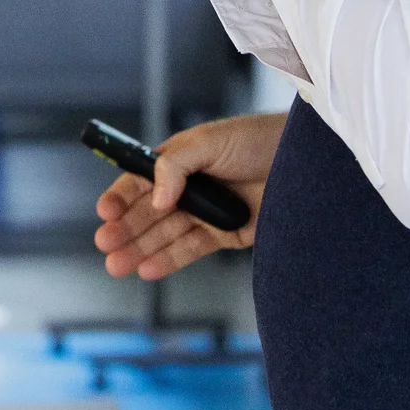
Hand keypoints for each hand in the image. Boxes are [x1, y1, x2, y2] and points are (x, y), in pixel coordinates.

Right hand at [93, 113, 284, 280]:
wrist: (304, 165)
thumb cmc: (257, 140)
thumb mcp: (208, 142)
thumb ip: (174, 166)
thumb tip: (155, 199)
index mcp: (179, 160)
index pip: (140, 180)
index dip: (121, 196)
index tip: (105, 212)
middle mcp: (189, 187)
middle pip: (148, 212)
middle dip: (124, 229)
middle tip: (104, 244)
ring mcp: (206, 212)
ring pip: (165, 235)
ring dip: (139, 249)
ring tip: (116, 265)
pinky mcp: (226, 233)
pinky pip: (191, 249)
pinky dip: (168, 260)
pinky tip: (147, 269)